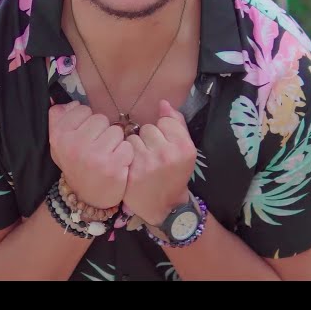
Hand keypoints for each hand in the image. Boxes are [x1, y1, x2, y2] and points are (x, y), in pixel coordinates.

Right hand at [48, 101, 134, 208]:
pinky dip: (125, 154)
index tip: (84, 136)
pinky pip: (128, 145)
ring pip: (117, 130)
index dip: (87, 121)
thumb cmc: (75, 165)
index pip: (82, 109)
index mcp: (59, 136)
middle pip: (101, 118)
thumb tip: (73, 102)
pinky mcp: (113, 166)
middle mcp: (75, 144)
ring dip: (115, 142)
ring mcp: (94, 156)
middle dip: (102, 131)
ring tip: (107, 156)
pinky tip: (117, 164)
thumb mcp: (59, 143)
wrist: (86, 199)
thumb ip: (59, 119)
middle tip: (97, 148)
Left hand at [123, 100, 196, 225]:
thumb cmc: (173, 175)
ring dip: (137, 145)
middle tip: (153, 153)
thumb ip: (177, 124)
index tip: (165, 143)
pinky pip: (125, 148)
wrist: (162, 206)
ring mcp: (149, 162)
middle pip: (149, 127)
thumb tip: (163, 103)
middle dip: (149, 137)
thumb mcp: (185, 151)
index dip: (163, 130)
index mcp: (185, 148)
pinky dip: (128, 154)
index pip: (166, 120)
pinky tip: (134, 165)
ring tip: (143, 160)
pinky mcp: (132, 170)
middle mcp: (168, 154)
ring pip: (135, 136)